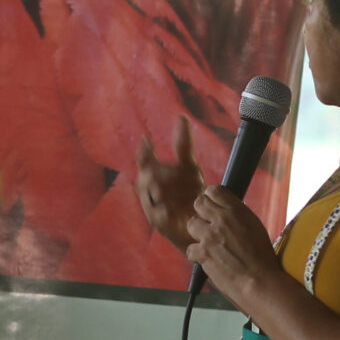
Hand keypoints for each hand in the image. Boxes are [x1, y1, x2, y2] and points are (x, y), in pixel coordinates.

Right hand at [134, 114, 202, 252]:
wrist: (195, 221)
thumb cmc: (188, 192)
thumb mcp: (188, 166)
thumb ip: (182, 143)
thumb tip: (181, 116)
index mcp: (154, 173)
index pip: (145, 159)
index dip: (144, 151)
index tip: (146, 140)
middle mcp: (149, 190)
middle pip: (147, 176)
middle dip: (157, 173)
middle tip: (167, 171)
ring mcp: (152, 206)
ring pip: (152, 194)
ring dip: (162, 189)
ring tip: (171, 187)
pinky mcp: (159, 222)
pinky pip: (159, 213)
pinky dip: (166, 208)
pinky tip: (175, 205)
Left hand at [186, 186, 277, 299]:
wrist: (259, 281)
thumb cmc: (261, 258)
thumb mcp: (254, 227)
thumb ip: (237, 216)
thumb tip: (225, 211)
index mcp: (237, 211)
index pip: (215, 191)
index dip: (211, 198)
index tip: (211, 205)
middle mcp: (222, 220)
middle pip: (199, 203)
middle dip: (201, 213)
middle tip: (207, 224)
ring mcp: (210, 236)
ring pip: (191, 224)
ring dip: (197, 233)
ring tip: (208, 243)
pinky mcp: (203, 253)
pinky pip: (190, 249)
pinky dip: (196, 255)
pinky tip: (207, 259)